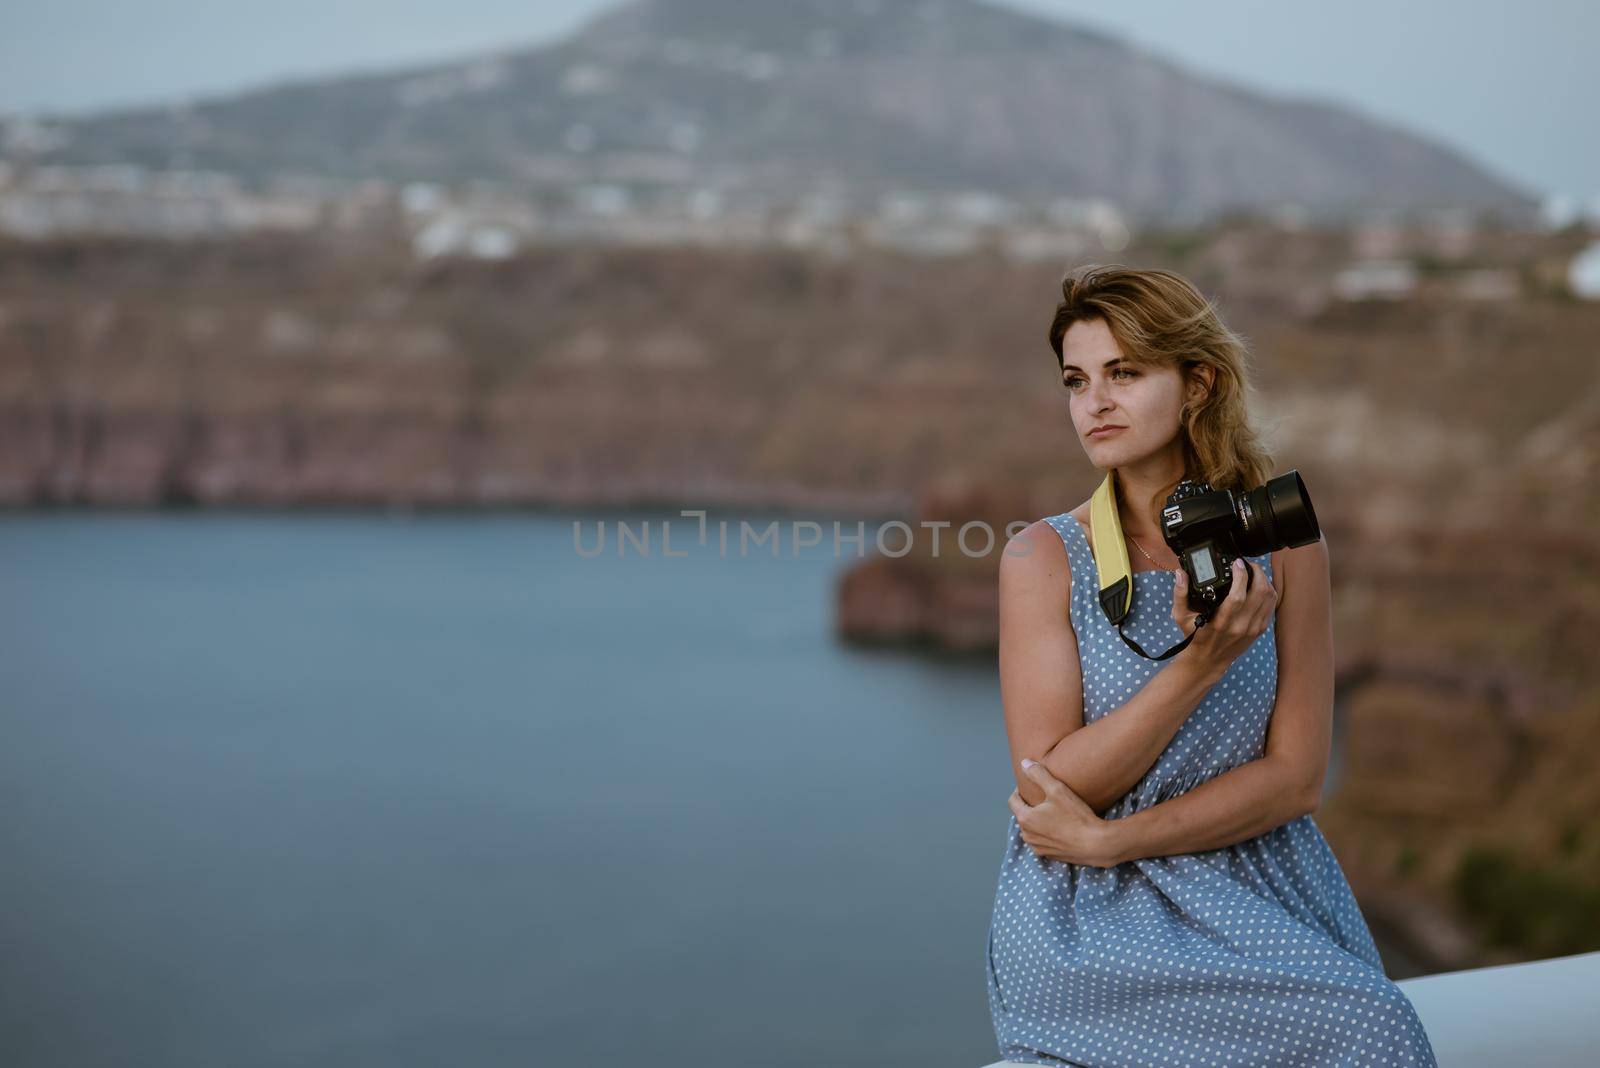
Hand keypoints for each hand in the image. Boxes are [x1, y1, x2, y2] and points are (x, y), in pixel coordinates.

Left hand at [1008, 759, 1123, 868]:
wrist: (1096, 844)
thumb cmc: (1076, 816)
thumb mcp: (1057, 790)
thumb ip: (1039, 775)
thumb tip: (1024, 763)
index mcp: (1025, 819)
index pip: (1013, 800)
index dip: (1020, 790)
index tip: (1032, 786)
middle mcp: (1027, 835)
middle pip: (1022, 815)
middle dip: (1030, 806)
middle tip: (1045, 798)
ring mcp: (1037, 847)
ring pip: (1031, 829)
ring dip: (1038, 821)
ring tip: (1053, 812)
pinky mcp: (1048, 855)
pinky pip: (1041, 841)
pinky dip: (1046, 833)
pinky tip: (1060, 827)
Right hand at [1173, 557, 1277, 669]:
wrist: (1208, 660)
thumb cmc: (1194, 636)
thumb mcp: (1181, 616)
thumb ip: (1179, 594)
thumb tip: (1179, 573)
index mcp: (1221, 622)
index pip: (1238, 596)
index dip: (1241, 576)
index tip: (1236, 563)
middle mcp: (1241, 625)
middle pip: (1259, 593)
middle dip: (1256, 572)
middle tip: (1248, 564)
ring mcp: (1253, 628)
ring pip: (1269, 597)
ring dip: (1264, 580)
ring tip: (1254, 572)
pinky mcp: (1260, 629)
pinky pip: (1271, 606)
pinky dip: (1269, 592)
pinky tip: (1260, 585)